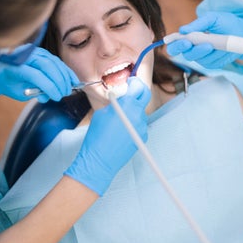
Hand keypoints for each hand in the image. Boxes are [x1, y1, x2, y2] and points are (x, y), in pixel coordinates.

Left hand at [0, 47, 78, 101]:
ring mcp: (35, 52)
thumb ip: (34, 92)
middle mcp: (26, 55)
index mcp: (16, 66)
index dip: (49, 87)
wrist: (2, 72)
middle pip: (48, 66)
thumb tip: (49, 95)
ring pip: (55, 62)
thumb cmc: (9, 84)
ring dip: (65, 77)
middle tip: (64, 94)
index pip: (36, 75)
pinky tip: (72, 80)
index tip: (56, 97)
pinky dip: (66, 71)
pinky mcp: (43, 53)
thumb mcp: (18, 92)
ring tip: (68, 90)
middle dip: (59, 82)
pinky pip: (57, 61)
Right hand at [64, 77, 150, 194]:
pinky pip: (140, 125)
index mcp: (128, 105)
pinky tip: (122, 131)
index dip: (134, 83)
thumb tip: (121, 97)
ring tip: (119, 119)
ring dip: (134, 111)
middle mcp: (138, 114)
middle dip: (139, 92)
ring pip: (141, 112)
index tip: (130, 83)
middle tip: (130, 94)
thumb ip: (115, 102)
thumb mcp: (102, 112)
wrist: (100, 159)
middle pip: (145, 96)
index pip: (139, 86)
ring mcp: (142, 126)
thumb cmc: (97, 135)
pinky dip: (134, 124)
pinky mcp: (143, 136)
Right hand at [166, 12, 242, 68]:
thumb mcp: (214, 18)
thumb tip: (183, 30)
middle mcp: (193, 48)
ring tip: (220, 44)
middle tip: (207, 45)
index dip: (175, 45)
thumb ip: (199, 23)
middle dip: (195, 51)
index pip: (174, 44)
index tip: (185, 41)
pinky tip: (225, 49)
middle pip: (186, 55)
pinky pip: (212, 63)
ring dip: (211, 52)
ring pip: (200, 60)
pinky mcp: (213, 64)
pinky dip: (220, 56)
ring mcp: (203, 57)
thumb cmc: (228, 23)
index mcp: (190, 36)